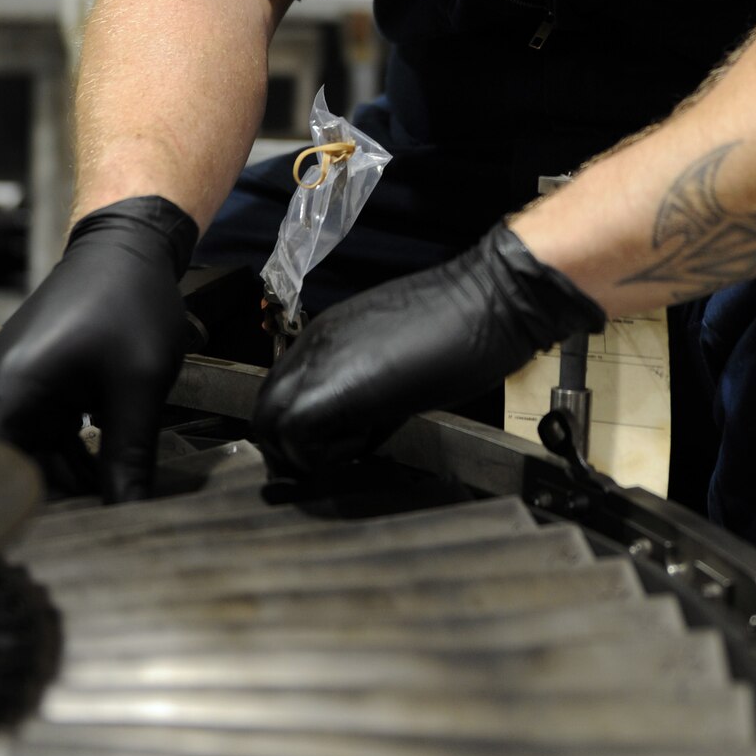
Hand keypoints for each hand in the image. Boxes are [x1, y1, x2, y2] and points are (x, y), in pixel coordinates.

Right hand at [0, 196, 196, 502]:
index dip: (35, 511)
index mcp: (10, 391)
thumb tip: (128, 511)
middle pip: (16, 467)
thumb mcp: (138, 386)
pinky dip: (73, 450)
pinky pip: (43, 430)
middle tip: (104, 521)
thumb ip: (129, 455)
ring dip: (71, 474)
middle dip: (60, 497)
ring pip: (33, 452)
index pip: (0, 476)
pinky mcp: (30, 380)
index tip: (72, 533)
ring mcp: (11, 383)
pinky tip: (107, 468)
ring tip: (113, 496)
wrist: (127, 245)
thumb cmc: (128, 299)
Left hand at [252, 222, 603, 473]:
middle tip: (346, 450)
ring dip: (312, 451)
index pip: (284, 390)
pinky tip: (373, 437)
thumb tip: (362, 414)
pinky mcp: (332, 388)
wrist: (490, 300)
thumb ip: (368, 378)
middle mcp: (313, 345)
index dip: (307, 426)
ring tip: (363, 440)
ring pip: (271, 427)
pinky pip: (298, 439)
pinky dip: (329, 455)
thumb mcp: (399, 351)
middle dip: (299, 447)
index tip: (345, 436)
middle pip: (266, 411)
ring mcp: (318, 363)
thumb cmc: (463, 322)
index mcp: (328, 335)